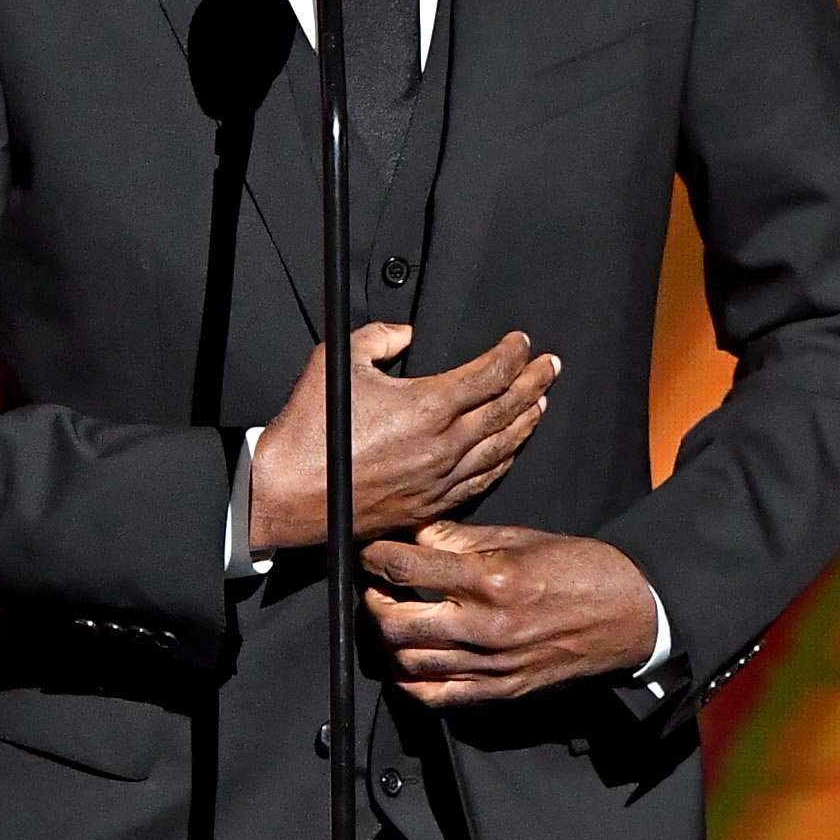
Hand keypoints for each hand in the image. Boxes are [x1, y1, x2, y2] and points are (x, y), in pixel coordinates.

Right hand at [248, 326, 558, 551]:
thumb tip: (403, 334)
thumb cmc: (311, 431)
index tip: (521, 341)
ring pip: (500, 448)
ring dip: (525, 422)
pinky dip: (503, 461)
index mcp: (427, 406)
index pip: (488, 374)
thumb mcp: (338, 361)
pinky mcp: (430, 505)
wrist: (288, 493)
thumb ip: (378, 338)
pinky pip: (481, 481)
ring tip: (541, 404)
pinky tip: (510, 451)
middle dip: (533, 383)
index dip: (511, 354)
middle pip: (505, 409)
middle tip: (550, 366)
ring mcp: (441, 479)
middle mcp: (443, 445)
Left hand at [360, 521, 658, 707]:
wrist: (628, 612)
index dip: (376, 556)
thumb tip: (416, 535)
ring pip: (408, 661)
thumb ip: (461, 539)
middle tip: (376, 586)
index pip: (406, 568)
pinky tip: (411, 659)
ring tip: (393, 618)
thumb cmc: (578, 568)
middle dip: (373, 599)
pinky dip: (412, 679)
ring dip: (389, 639)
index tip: (370, 550)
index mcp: (490, 578)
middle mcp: (485, 626)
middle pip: (394, 621)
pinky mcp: (501, 690)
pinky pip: (437, 696)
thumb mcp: (519, 537)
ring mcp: (491, 665)